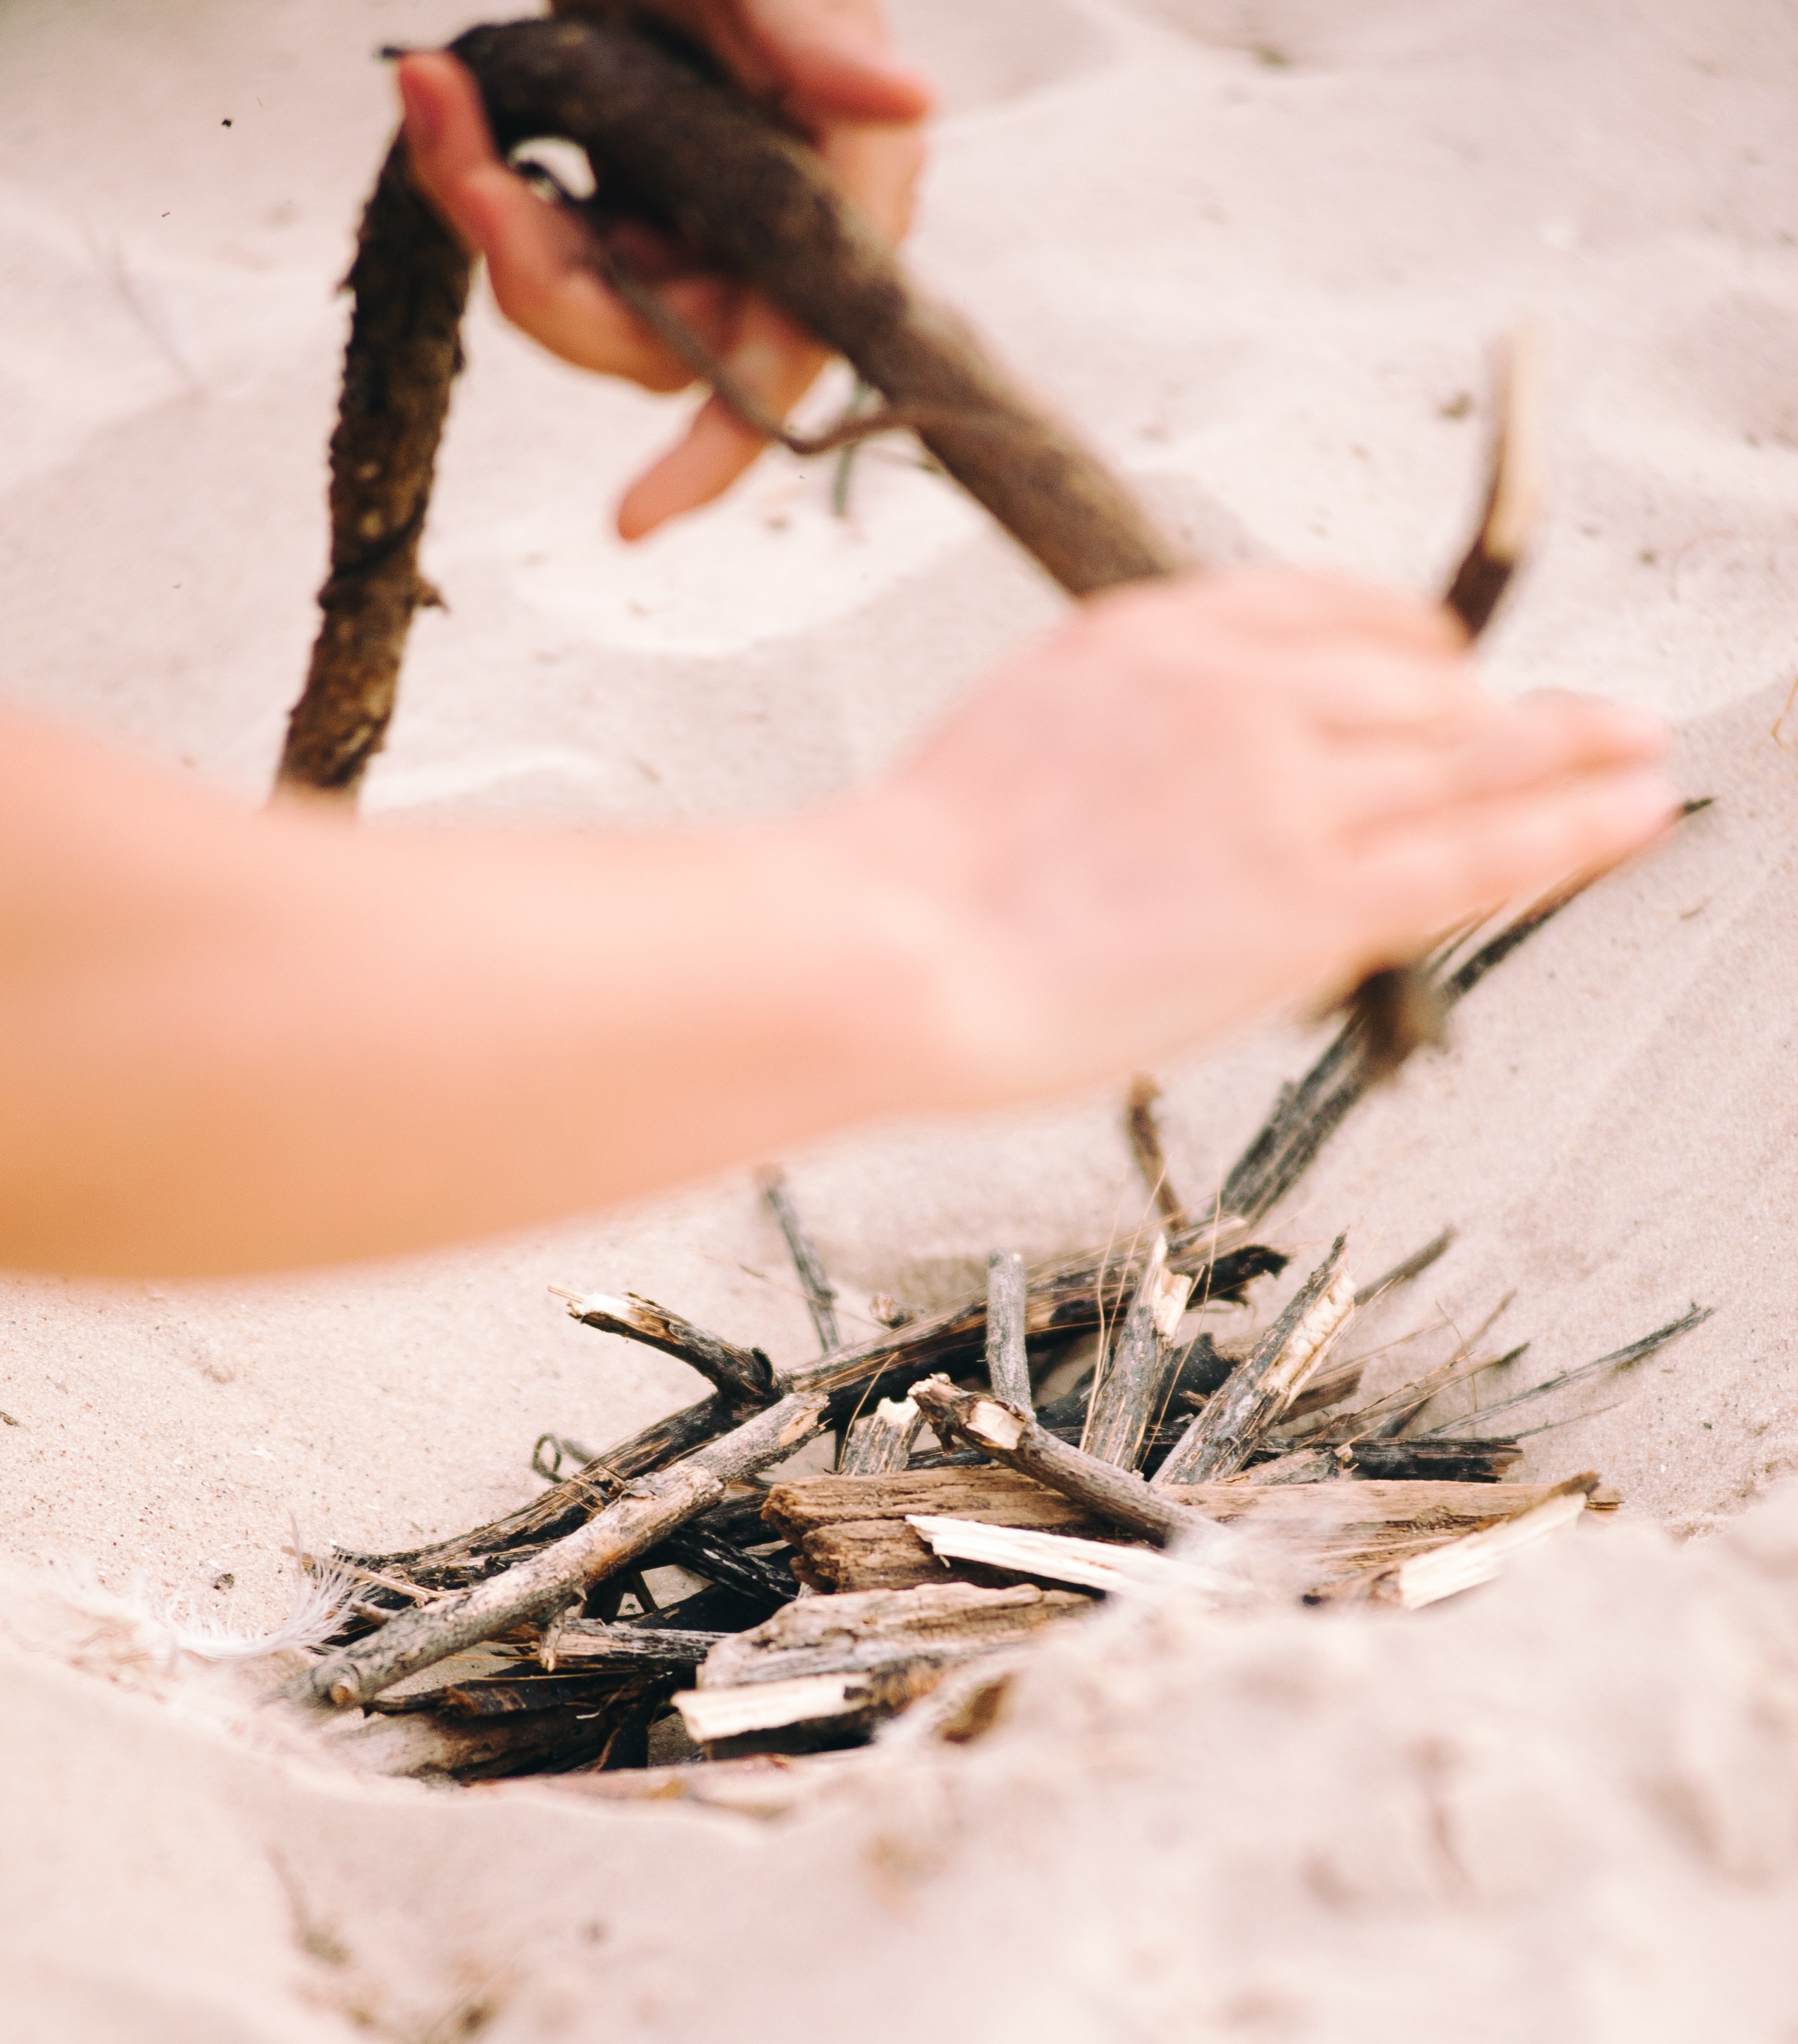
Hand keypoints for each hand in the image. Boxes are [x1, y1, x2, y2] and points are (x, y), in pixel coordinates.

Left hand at [397, 5, 929, 539]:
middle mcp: (778, 234)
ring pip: (587, 304)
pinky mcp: (632, 200)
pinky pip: (547, 245)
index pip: (788, 362)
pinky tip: (450, 105)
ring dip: (493, 221)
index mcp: (841, 190)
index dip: (713, 455)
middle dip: (545, 279)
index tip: (629, 523)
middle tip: (467, 167)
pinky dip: (480, 185)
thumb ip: (814, 37)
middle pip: (660, 347)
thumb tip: (909, 105)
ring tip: (437, 96)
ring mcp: (701, 225)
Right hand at [840, 570, 1679, 1094]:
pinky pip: (1471, 851)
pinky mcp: (1311, 896)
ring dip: (1568, 751)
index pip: (1333, 611)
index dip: (1409, 652)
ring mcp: (1286, 789)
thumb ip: (1127, 727)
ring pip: (1465, 758)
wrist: (890, 944)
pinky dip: (1567, 829)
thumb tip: (1180, 775)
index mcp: (1160, 635)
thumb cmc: (921, 875)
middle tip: (1589, 716)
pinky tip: (1631, 810)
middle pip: (1415, 683)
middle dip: (1499, 708)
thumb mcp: (1025, 732)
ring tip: (1643, 749)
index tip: (1445, 677)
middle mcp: (1241, 689)